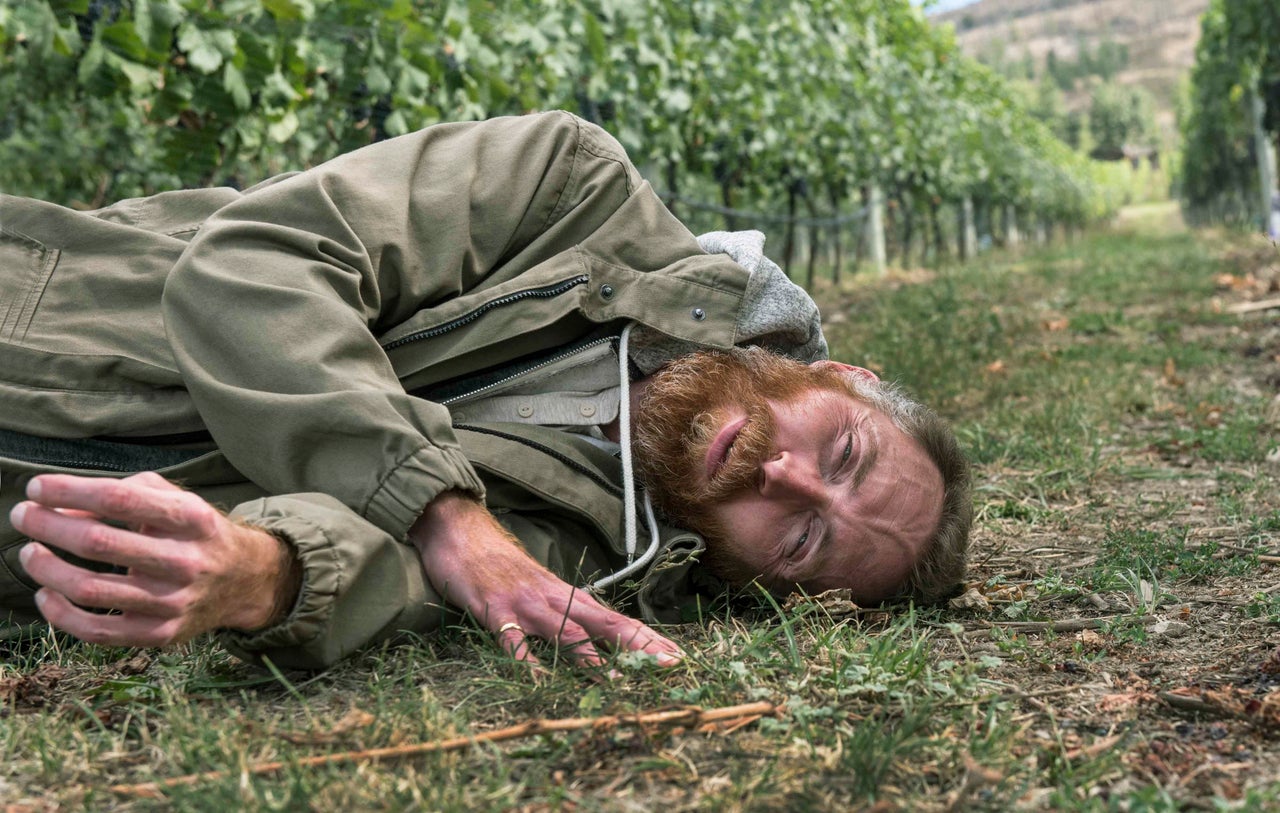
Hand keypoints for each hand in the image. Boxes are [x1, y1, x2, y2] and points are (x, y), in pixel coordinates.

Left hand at [9, 472, 299, 646]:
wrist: (245, 581)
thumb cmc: (196, 533)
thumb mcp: (174, 500)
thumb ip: (125, 494)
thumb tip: (62, 507)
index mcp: (191, 518)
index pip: (119, 499)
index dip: (69, 491)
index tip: (37, 488)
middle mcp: (185, 560)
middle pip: (98, 542)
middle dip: (48, 525)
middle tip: (22, 516)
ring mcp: (172, 601)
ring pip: (88, 588)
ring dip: (45, 568)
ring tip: (29, 553)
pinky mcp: (160, 633)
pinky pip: (95, 630)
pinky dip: (59, 613)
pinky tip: (45, 593)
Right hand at [411, 491, 682, 671]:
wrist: (460, 529)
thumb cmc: (501, 564)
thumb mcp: (541, 586)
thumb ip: (566, 611)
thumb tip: (597, 637)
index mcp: (568, 595)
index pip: (617, 618)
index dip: (647, 638)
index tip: (677, 657)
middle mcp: (554, 598)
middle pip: (604, 623)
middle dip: (638, 645)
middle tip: (668, 665)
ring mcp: (526, 603)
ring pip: (565, 630)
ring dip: (592, 655)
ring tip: (618, 678)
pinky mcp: (495, 609)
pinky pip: (513, 639)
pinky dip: (526, 660)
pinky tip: (538, 679)